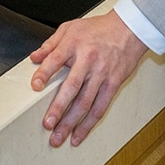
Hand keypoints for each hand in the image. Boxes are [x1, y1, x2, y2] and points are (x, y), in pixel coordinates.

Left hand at [29, 10, 147, 147]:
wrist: (129, 29)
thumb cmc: (98, 29)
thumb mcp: (71, 28)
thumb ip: (51, 43)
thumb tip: (35, 57)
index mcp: (74, 44)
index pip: (56, 60)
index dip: (45, 73)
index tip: (35, 86)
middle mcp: (88, 60)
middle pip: (72, 87)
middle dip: (59, 108)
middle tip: (47, 124)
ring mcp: (102, 74)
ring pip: (86, 103)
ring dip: (72, 123)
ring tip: (59, 137)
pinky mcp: (114, 84)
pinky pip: (100, 107)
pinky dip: (89, 124)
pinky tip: (79, 135)